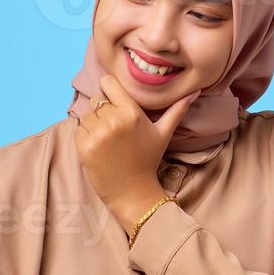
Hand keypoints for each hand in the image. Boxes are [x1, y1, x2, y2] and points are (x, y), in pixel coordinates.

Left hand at [74, 74, 197, 230]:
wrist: (133, 192)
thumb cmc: (148, 160)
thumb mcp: (164, 133)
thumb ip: (177, 110)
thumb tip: (195, 91)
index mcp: (131, 113)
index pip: (107, 82)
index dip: (109, 90)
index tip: (114, 102)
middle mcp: (113, 120)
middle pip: (96, 99)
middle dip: (102, 109)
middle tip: (113, 127)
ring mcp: (97, 134)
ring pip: (86, 114)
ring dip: (92, 123)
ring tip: (107, 139)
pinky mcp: (84, 146)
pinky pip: (78, 129)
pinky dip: (84, 136)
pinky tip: (99, 148)